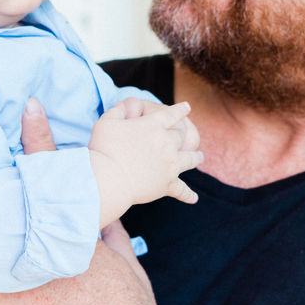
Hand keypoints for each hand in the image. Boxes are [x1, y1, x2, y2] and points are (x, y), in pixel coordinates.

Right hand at [89, 98, 203, 221]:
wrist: (108, 179)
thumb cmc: (104, 149)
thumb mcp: (106, 122)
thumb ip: (116, 111)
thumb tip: (122, 106)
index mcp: (153, 125)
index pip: (171, 114)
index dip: (180, 109)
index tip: (187, 106)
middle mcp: (166, 143)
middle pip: (181, 137)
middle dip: (183, 135)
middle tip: (187, 136)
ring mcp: (170, 165)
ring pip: (190, 159)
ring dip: (196, 157)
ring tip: (200, 157)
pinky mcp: (167, 185)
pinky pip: (182, 190)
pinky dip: (188, 195)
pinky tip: (194, 199)